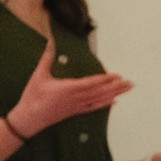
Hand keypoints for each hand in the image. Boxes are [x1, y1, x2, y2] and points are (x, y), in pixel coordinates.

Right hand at [9, 35, 132, 137]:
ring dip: (115, 94)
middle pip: (101, 92)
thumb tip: (49, 43)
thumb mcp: (39, 75)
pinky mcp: (76, 111)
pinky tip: (114, 102)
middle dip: (116, 87)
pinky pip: (94, 107)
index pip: (92, 83)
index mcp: (69, 88)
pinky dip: (105, 104)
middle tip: (130, 83)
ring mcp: (77, 106)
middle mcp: (77, 98)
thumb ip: (46, 58)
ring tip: (127, 89)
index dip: (105, 79)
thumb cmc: (33, 96)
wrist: (30, 117)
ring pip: (100, 100)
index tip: (117, 75)